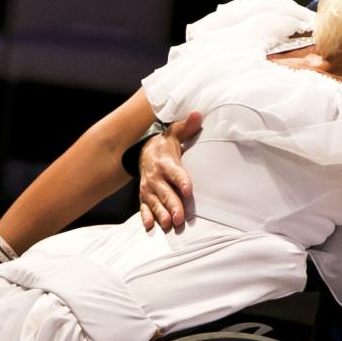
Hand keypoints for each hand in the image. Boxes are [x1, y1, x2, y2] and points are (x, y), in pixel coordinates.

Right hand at [138, 112, 201, 231]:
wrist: (143, 152)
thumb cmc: (165, 145)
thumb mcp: (175, 134)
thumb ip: (187, 127)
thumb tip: (198, 114)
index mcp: (166, 163)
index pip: (175, 172)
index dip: (181, 180)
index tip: (188, 190)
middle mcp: (156, 177)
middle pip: (165, 192)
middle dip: (172, 204)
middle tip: (179, 217)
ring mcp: (149, 188)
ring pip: (155, 203)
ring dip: (161, 214)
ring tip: (167, 224)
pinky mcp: (144, 196)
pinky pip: (143, 208)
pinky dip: (146, 217)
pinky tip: (149, 226)